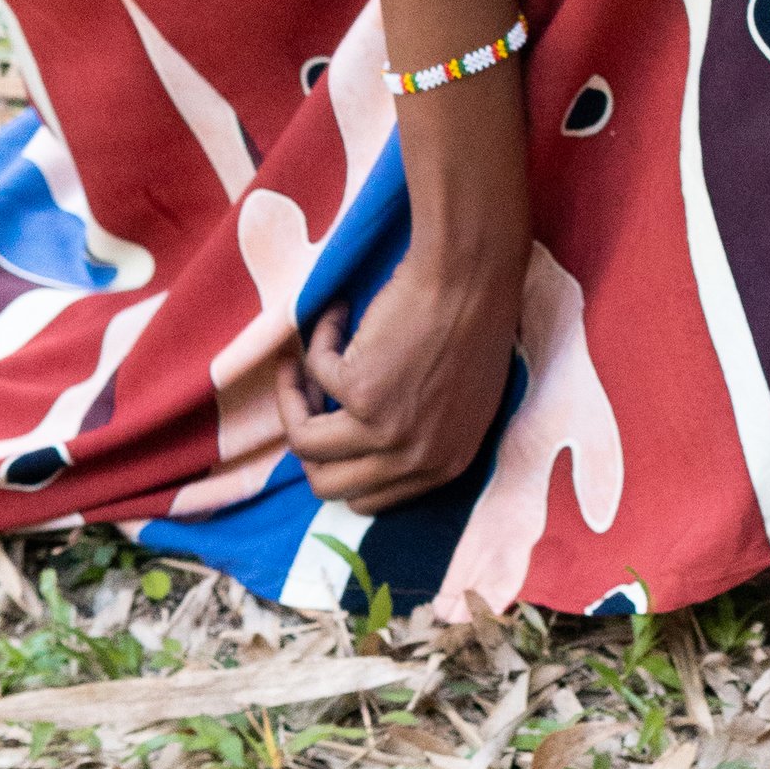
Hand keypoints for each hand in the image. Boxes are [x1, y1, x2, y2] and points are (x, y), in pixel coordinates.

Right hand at [276, 240, 524, 510]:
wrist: (474, 269)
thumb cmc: (477, 317)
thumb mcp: (465, 400)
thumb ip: (424, 435)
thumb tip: (367, 447)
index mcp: (445, 466)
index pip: (368, 498)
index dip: (341, 463)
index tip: (331, 425)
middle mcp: (415, 458)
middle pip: (327, 484)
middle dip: (310, 441)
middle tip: (308, 399)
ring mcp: (385, 429)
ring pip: (303, 442)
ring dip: (292, 400)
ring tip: (297, 365)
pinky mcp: (360, 391)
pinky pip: (315, 373)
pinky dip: (319, 339)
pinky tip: (337, 313)